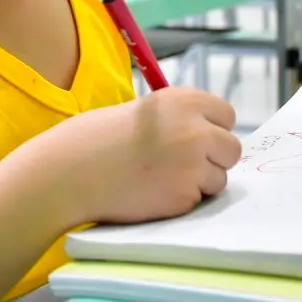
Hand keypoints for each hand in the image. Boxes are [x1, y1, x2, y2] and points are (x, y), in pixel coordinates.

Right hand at [21, 88, 241, 227]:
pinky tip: (152, 193)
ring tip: (161, 179)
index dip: (212, 129)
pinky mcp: (183, 196)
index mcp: (184, 100)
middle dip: (213, 159)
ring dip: (198, 183)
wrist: (69, 172)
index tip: (196, 139)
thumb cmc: (97, 139)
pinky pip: (197, 200)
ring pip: (219, 179)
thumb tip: (211, 136)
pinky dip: (180, 200)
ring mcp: (192, 165)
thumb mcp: (144, 112)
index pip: (227, 115)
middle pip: (231, 149)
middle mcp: (195, 129)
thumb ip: (179, 119)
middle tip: (183, 165)